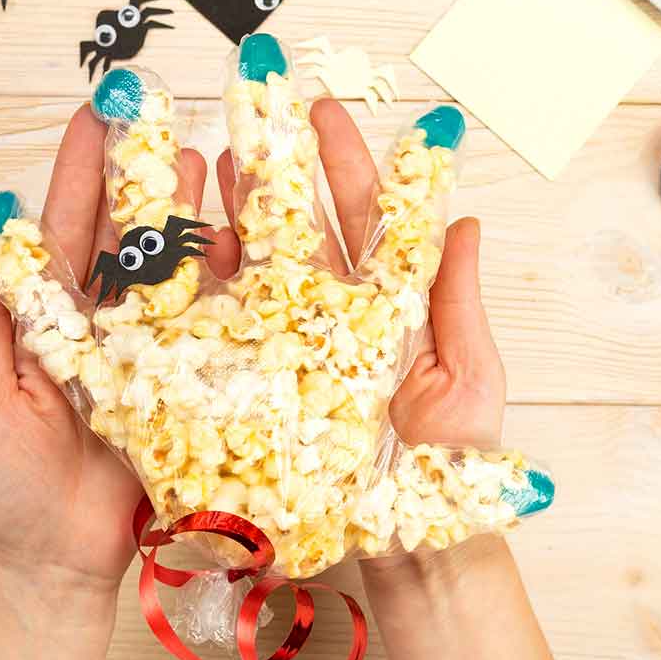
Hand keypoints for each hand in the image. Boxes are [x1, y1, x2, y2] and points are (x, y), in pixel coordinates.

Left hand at [0, 104, 207, 658]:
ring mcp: (150, 351)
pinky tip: (242, 239)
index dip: (79, 172)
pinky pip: (209, 325)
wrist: (59, 560)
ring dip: (190, 212)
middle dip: (143, 173)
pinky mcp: (188, 384)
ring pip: (172, 268)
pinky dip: (226, 281)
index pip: (65, 230)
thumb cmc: (7, 488)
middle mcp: (103, 324)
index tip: (94, 117)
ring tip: (210, 158)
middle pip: (125, 235)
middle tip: (163, 116)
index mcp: (49, 319)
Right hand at [259, 105, 548, 659]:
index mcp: (393, 304)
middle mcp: (339, 316)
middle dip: (282, 166)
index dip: (347, 163)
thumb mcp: (469, 378)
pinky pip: (234, 325)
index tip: (323, 112)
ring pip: (264, 264)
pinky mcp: (262, 383)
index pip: (368, 217)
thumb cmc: (446, 470)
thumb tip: (466, 223)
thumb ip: (459, 300)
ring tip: (216, 159)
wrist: (410, 548)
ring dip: (241, 209)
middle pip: (307, 225)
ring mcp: (297, 346)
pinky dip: (211, 282)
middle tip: (257, 112)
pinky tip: (192, 243)